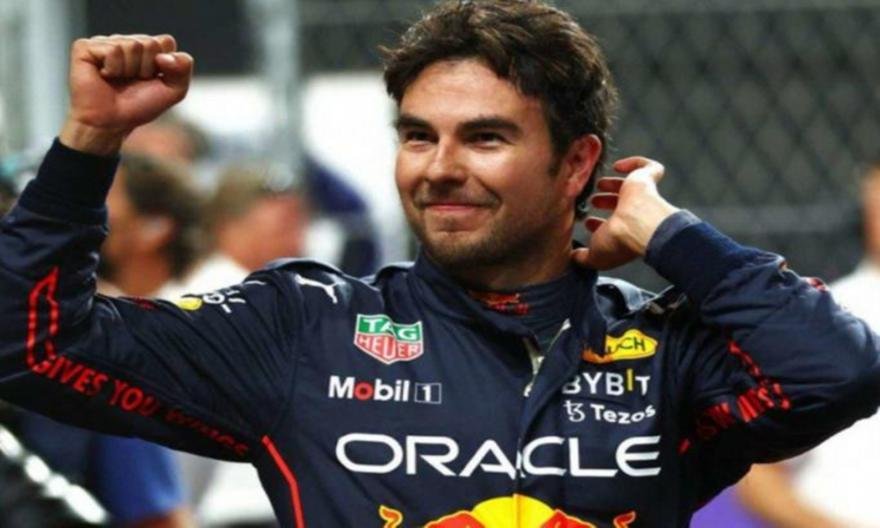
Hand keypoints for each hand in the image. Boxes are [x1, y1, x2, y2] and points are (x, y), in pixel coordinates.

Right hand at [59, 34, 192, 154]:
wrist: (112, 123)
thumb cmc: (139, 106)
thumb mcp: (173, 91)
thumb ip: (183, 68)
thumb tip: (165, 55)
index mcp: (146, 48)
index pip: (166, 41)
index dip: (165, 65)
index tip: (153, 79)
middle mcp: (125, 41)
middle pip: (150, 43)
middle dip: (147, 69)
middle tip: (133, 82)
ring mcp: (105, 42)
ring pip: (132, 45)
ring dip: (130, 70)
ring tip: (118, 80)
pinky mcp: (85, 47)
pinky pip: (113, 50)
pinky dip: (113, 68)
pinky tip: (104, 76)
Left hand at [572, 156, 678, 269]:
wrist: (639, 225)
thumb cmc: (619, 241)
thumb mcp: (595, 255)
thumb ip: (583, 258)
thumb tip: (574, 258)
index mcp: (625, 231)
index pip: (613, 226)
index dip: (600, 224)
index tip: (588, 222)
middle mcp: (635, 213)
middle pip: (620, 204)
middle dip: (605, 201)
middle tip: (592, 200)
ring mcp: (641, 196)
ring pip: (630, 187)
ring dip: (613, 184)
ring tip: (599, 183)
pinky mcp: (646, 179)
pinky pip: (648, 167)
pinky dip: (635, 163)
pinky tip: (619, 166)